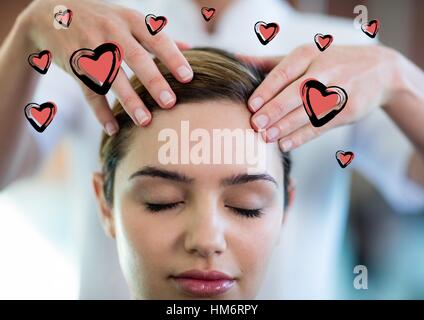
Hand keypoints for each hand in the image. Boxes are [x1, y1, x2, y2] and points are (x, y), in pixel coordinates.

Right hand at [19, 0, 193, 134]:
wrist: (52, 14)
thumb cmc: (102, 18)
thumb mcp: (128, 18)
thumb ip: (157, 35)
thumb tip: (190, 48)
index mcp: (130, 20)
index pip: (156, 39)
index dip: (172, 58)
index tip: (188, 78)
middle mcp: (111, 31)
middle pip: (135, 58)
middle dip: (153, 81)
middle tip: (170, 103)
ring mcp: (91, 47)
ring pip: (112, 77)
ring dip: (128, 101)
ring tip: (145, 122)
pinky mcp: (75, 64)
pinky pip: (89, 91)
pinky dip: (100, 111)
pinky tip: (113, 128)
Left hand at [238, 44, 400, 150]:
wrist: (379, 71)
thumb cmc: (331, 63)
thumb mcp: (305, 56)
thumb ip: (271, 62)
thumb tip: (237, 59)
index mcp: (309, 54)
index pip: (284, 71)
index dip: (267, 89)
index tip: (250, 105)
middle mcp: (325, 69)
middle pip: (296, 92)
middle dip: (275, 109)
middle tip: (255, 124)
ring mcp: (340, 90)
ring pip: (309, 110)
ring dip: (286, 125)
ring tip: (266, 137)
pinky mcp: (350, 109)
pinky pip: (322, 124)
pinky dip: (303, 136)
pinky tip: (285, 144)